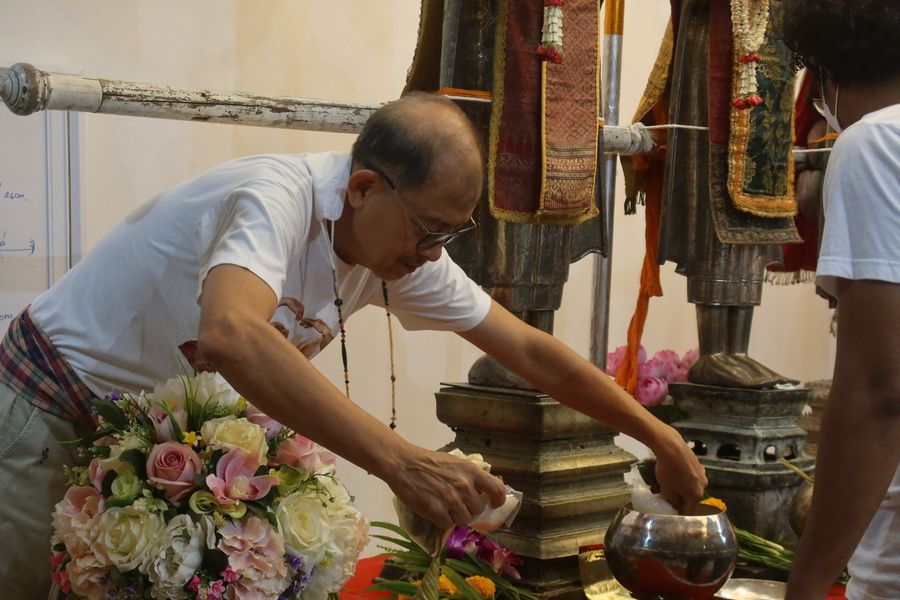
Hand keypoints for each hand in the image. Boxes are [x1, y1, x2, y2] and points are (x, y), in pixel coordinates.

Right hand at [386, 446, 506, 529]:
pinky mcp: (436, 511)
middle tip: (458, 504)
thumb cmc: (428, 461)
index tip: (493, 504)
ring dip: (456, 517)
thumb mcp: (454, 462)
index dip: (498, 500)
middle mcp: (464, 486)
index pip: (497, 489)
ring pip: (465, 520)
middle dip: (470, 509)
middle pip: (478, 509)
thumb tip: (482, 491)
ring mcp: (450, 499)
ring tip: (445, 508)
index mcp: (471, 471)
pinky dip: (442, 521)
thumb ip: (469, 476)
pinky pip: (447, 524)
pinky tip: (435, 511)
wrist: (403, 464)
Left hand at [654, 429, 707, 514]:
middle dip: (683, 497)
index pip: (689, 510)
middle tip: (671, 494)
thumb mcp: (666, 490)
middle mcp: (704, 485)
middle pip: (693, 497)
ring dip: (685, 486)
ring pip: (693, 485)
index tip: (672, 508)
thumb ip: (672, 501)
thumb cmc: (668, 472)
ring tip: (673, 481)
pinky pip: (693, 474)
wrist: (671, 448)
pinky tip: (676, 471)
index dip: (679, 511)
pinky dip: (686, 476)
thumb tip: (676, 504)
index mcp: (696, 495)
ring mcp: (703, 473)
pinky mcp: (699, 463)